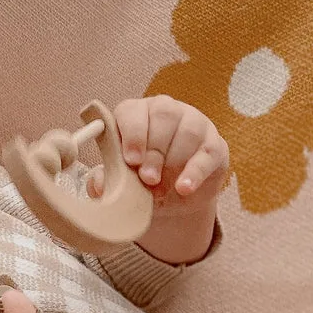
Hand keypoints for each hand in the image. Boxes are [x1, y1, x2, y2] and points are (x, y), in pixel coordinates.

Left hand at [86, 96, 229, 214]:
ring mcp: (194, 124)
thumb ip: (105, 180)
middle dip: (153, 150)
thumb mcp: (120, 184)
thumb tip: (98, 180)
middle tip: (147, 178)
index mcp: (136, 115)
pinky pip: (208, 151)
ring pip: (188, 130)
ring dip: (173, 161)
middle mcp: (166, 111)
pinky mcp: (214, 145)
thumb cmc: (140, 183)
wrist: (172, 203)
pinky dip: (195, 172)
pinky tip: (184, 188)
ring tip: (161, 189)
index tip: (131, 160)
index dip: (132, 133)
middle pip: (163, 115)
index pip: (132, 110)